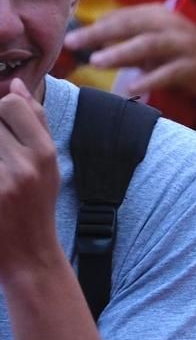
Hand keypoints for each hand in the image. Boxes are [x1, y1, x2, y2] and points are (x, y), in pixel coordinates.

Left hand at [0, 80, 68, 282]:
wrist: (27, 257)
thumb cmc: (35, 207)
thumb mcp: (47, 165)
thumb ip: (35, 122)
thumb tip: (16, 82)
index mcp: (43, 155)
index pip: (10, 104)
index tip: (0, 124)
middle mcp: (22, 167)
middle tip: (1, 149)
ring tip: (1, 165)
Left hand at [63, 5, 195, 104]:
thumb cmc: (186, 56)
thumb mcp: (157, 43)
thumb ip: (130, 40)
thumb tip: (94, 42)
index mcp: (159, 15)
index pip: (122, 17)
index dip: (96, 26)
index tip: (72, 37)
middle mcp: (171, 25)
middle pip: (131, 26)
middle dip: (100, 34)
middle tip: (73, 43)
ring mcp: (185, 45)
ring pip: (149, 45)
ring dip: (121, 53)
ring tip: (97, 62)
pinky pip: (169, 72)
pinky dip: (150, 79)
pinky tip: (132, 88)